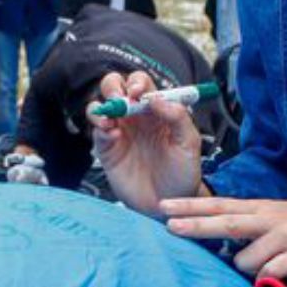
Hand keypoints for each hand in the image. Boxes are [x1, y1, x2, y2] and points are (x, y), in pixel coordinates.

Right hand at [90, 70, 204, 213]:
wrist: (169, 204)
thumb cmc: (183, 173)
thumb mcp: (189, 143)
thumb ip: (178, 117)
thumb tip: (155, 98)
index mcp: (156, 110)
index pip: (141, 84)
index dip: (137, 83)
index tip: (139, 93)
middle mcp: (135, 117)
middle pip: (115, 87)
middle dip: (114, 88)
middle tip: (121, 101)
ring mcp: (119, 132)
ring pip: (100, 105)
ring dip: (102, 106)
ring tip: (110, 119)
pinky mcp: (107, 149)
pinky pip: (97, 131)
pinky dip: (99, 127)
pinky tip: (112, 135)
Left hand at [160, 193, 286, 277]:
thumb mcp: (283, 220)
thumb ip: (256, 231)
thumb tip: (229, 252)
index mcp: (263, 210)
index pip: (220, 205)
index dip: (191, 207)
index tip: (163, 207)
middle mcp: (270, 218)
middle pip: (225, 221)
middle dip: (195, 225)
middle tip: (168, 226)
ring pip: (249, 259)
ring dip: (251, 271)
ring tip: (272, 268)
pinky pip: (276, 271)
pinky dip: (271, 280)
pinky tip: (279, 280)